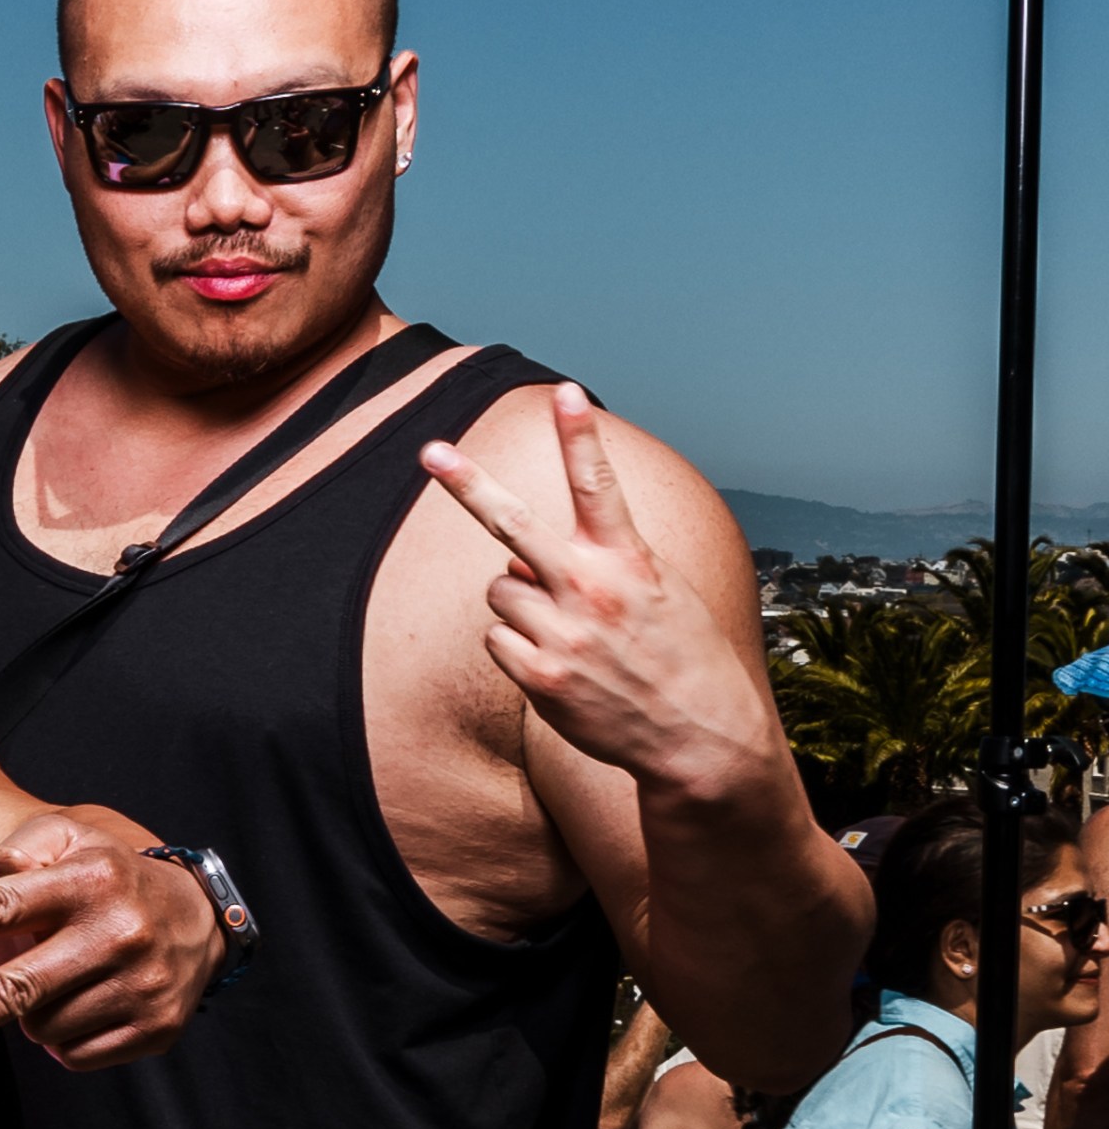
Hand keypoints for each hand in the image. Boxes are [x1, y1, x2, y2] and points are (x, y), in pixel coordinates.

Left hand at [0, 810, 228, 1072]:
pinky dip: (63, 1038)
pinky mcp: (155, 1027)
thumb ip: (25, 843)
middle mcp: (120, 932)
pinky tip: (86, 1003)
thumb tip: (0, 870)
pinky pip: (72, 1054)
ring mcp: (142, 984)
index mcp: (91, 880)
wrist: (199, 919)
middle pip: (18, 988)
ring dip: (30, 1013)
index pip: (5, 903)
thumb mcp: (73, 835)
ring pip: (41, 1027)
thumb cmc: (108, 876)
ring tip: (60, 979)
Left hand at [419, 386, 773, 796]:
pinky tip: (559, 665)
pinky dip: (517, 645)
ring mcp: (563, 633)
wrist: (699, 737)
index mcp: (630, 560)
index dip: (579, 436)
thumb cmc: (679, 654)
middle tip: (430, 450)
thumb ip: (594, 563)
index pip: (600, 485)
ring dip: (521, 602)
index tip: (564, 391)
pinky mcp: (539, 676)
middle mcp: (592, 589)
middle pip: (513, 523)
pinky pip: (497, 638)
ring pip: (501, 588)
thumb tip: (516, 555)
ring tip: (570, 632)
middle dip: (467, 484)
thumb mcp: (659, 592)